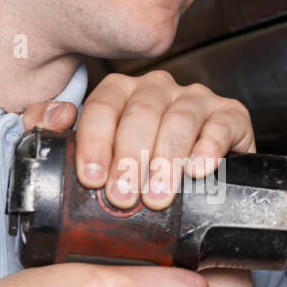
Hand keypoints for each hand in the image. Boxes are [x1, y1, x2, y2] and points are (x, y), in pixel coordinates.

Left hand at [69, 70, 255, 209]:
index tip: (92, 179)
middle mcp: (158, 89)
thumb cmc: (140, 175)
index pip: (102, 106)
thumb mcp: (97, 158)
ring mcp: (196, 99)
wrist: (199, 192)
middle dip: (130, 159)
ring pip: (179, 119)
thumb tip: (55, 118)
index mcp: (122, 93)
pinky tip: (199, 169)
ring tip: (157, 197)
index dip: (95, 143)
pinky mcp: (231, 115)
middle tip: (123, 197)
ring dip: (166, 160)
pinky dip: (210, 147)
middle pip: (141, 114)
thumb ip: (59, 135)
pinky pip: (221, 124)